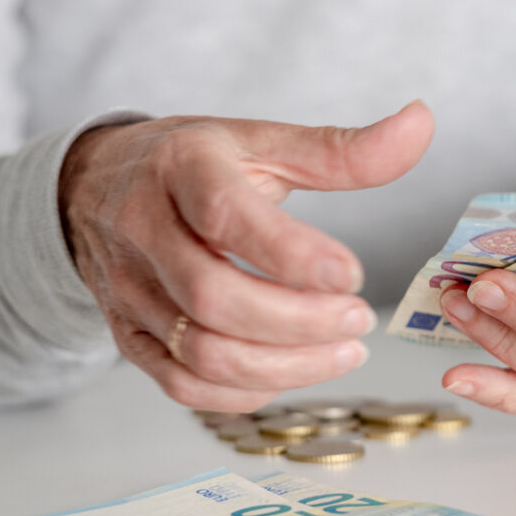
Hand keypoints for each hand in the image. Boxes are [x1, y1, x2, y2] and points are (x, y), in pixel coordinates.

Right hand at [59, 101, 433, 410]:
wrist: (92, 186)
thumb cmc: (192, 164)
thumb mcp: (260, 141)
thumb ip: (342, 149)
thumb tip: (422, 123)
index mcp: (181, 170)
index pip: (227, 218)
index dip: (293, 256)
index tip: (356, 276)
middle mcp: (145, 231)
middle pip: (213, 299)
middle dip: (299, 323)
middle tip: (361, 320)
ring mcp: (130, 291)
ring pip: (201, 353)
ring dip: (285, 366)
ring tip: (346, 350)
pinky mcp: (128, 335)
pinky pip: (182, 384)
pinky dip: (246, 391)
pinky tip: (293, 370)